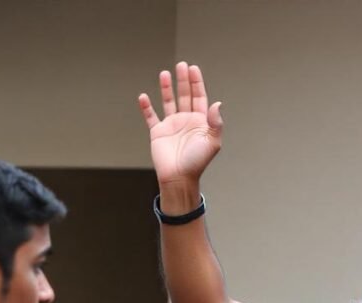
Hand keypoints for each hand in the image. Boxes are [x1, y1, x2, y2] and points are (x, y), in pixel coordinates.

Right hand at [138, 62, 222, 186]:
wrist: (179, 178)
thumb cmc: (197, 162)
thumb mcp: (212, 142)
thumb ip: (215, 122)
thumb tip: (217, 103)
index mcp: (200, 122)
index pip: (199, 97)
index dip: (197, 83)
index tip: (193, 69)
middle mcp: (186, 121)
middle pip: (185, 95)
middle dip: (183, 80)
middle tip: (181, 65)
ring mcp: (171, 126)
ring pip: (168, 102)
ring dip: (166, 88)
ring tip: (165, 74)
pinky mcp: (158, 132)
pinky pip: (151, 117)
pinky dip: (146, 107)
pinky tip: (143, 97)